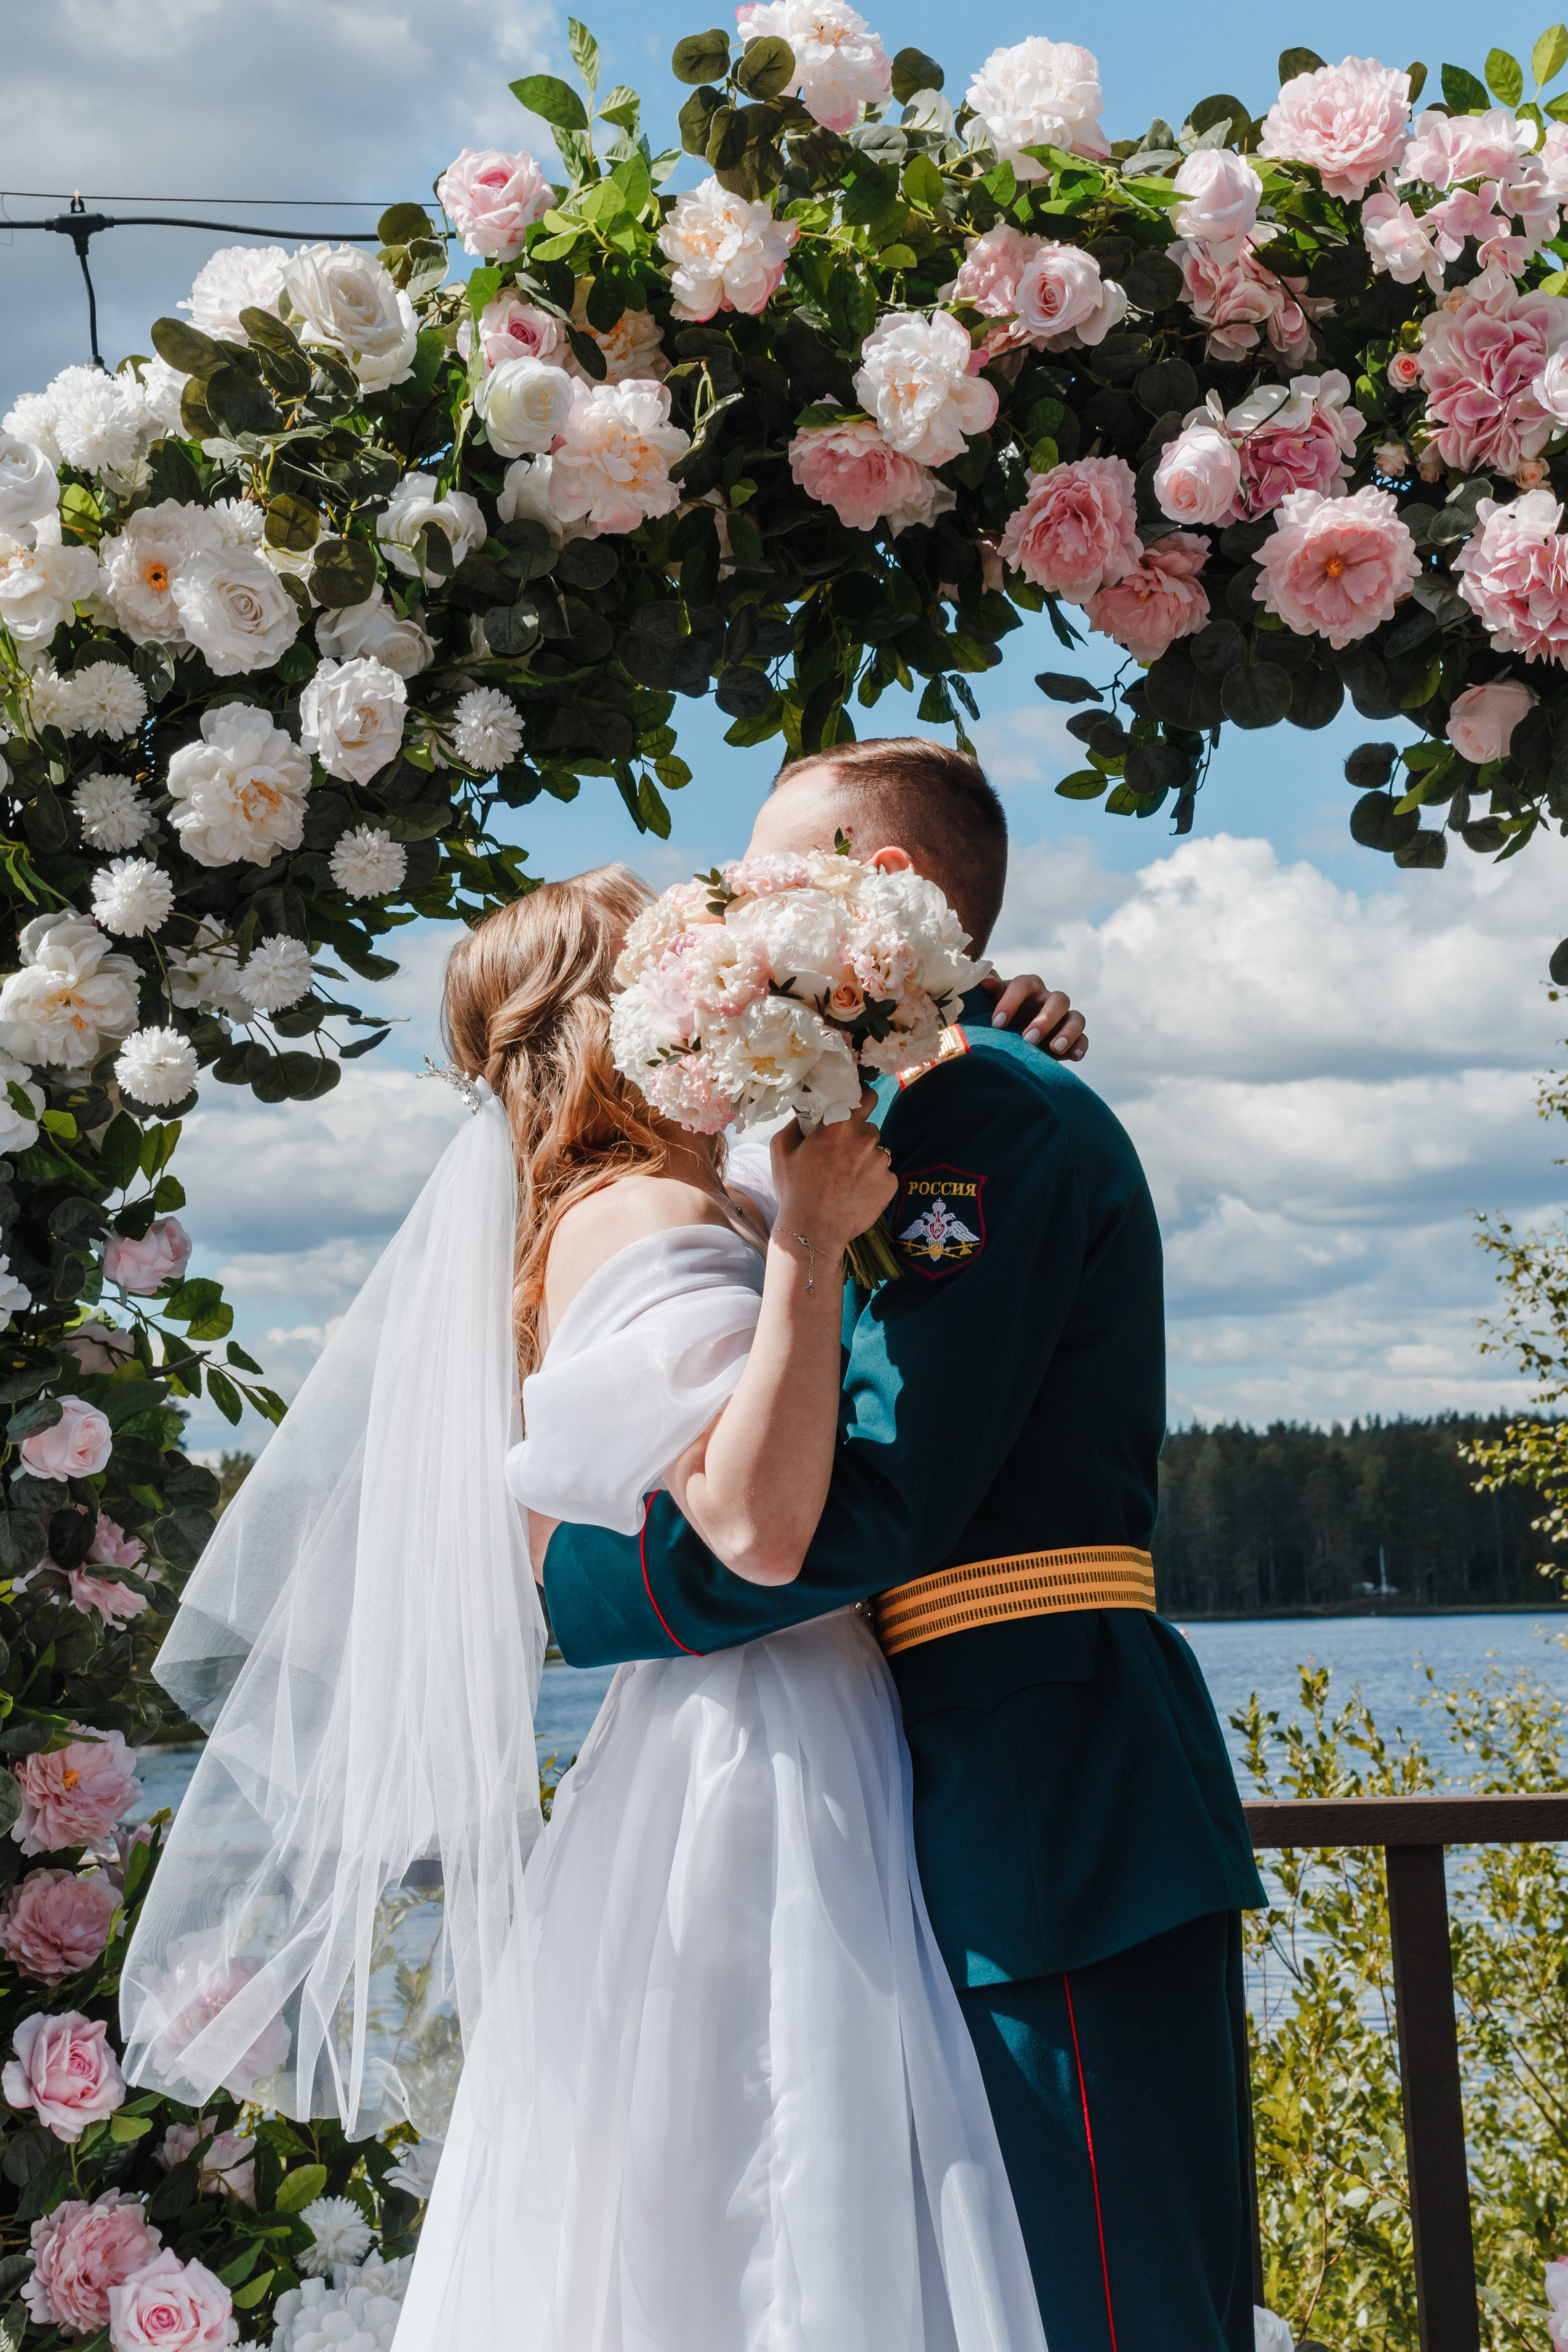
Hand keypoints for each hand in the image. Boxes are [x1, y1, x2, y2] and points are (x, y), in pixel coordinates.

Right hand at [770, 1088, 896, 1249]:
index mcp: (840, 1124)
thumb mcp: (781, 1148)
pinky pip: (884, 1175)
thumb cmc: (794, 1189)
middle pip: (869, 1129)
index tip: (855, 1108)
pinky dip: (873, 1181)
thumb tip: (810, 1112)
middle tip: (840, 1156)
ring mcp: (882, 1162)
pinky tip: (856, 1193)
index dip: (862, 1100)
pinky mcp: (890, 1184)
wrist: (812, 1231)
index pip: (867, 1096)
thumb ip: (798, 1122)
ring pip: (878, 1153)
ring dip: (866, 1161)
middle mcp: (866, 1139)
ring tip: (846, 1180)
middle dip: (857, 1138)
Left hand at [980, 971, 1086, 1060]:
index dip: (1011, 1002)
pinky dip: (1080, 1045)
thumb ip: (988, 990)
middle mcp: (1049, 999)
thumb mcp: (989, 1003)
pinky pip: (1083, 1038)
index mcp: (1028, 987)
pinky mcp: (1073, 1037)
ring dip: (1068, 1032)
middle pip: (1058, 1000)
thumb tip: (986, 980)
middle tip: (1028, 1040)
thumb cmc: (999, 1016)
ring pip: (1076, 1017)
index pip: (1024, 984)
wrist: (1010, 1038)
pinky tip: (1074, 1056)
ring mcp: (1064, 1018)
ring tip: (1054, 1049)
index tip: (997, 1024)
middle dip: (1044, 1020)